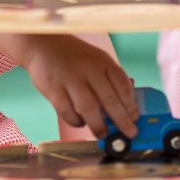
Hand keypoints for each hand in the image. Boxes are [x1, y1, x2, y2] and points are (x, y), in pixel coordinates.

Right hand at [21, 35, 137, 138]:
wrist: (44, 44)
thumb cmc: (75, 58)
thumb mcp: (96, 61)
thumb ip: (109, 81)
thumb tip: (123, 110)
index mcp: (103, 62)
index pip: (122, 84)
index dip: (131, 104)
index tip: (135, 118)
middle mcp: (88, 70)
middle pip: (109, 99)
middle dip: (121, 120)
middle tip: (129, 133)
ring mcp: (70, 79)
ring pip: (88, 108)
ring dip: (98, 125)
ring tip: (103, 134)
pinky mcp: (53, 89)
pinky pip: (67, 111)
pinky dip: (76, 121)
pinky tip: (81, 123)